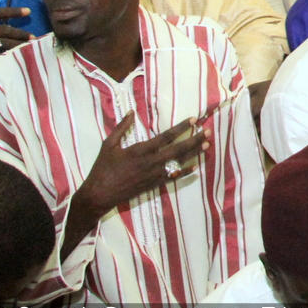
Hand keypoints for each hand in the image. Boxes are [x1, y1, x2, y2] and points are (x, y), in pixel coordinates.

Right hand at [71, 113, 207, 226]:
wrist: (99, 195)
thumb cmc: (102, 169)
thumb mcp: (108, 145)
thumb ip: (121, 128)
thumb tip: (131, 112)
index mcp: (140, 150)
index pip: (166, 136)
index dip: (181, 127)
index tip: (194, 119)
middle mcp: (150, 162)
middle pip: (178, 149)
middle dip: (194, 140)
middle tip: (208, 131)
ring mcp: (153, 175)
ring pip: (178, 163)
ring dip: (193, 154)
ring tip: (207, 145)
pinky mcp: (153, 185)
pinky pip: (173, 178)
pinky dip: (185, 172)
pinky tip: (195, 168)